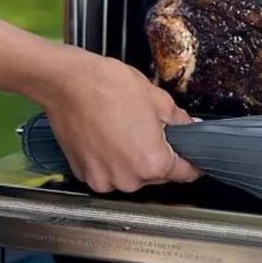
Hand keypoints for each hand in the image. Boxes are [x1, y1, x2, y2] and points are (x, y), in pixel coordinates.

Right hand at [33, 45, 201, 192]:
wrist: (66, 82)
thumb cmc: (109, 87)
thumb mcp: (158, 100)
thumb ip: (179, 121)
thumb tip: (190, 128)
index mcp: (152, 163)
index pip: (185, 173)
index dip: (193, 163)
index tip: (194, 157)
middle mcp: (128, 179)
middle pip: (158, 175)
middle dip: (161, 157)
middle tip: (155, 132)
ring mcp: (103, 179)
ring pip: (132, 175)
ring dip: (135, 160)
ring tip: (128, 131)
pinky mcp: (84, 174)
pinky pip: (109, 172)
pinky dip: (112, 160)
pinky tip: (110, 137)